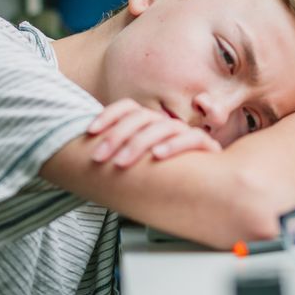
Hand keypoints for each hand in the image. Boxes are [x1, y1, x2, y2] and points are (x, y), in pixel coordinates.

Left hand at [87, 99, 221, 167]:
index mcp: (151, 123)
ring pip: (163, 127)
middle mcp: (168, 123)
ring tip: (122, 162)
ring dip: (139, 144)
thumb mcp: (139, 165)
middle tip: (99, 157)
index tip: (90, 131)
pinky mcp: (206, 146)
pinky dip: (174, 146)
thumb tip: (86, 153)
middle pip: (142, 117)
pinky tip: (158, 156)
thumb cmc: (167, 176)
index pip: (129, 107)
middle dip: (116, 136)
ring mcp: (187, 133)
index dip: (108, 115)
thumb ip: (120, 155)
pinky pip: (192, 139)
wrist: (208, 186)